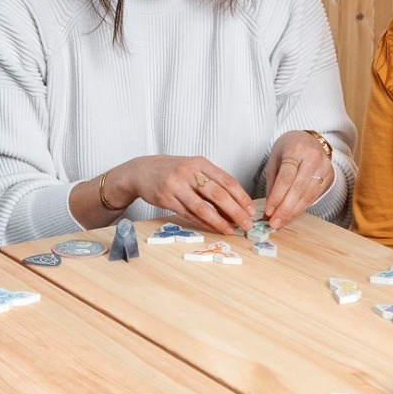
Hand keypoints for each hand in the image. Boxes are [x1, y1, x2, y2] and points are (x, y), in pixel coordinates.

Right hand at [108, 156, 252, 233]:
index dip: (241, 197)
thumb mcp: (192, 167)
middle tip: (247, 223)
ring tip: (231, 230)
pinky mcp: (166, 199)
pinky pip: (188, 214)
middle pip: (217, 194)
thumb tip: (235, 203)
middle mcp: (188, 172)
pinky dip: (203, 222)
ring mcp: (176, 186)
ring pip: (202, 207)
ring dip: (219, 221)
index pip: (226, 180)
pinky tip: (213, 228)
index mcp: (199, 163)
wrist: (141, 171)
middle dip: (235, 211)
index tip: (251, 210)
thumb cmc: (172, 170)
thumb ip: (211, 181)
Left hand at [262, 130, 333, 229]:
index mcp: (296, 150)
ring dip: (294, 212)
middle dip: (285, 209)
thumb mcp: (275, 160)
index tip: (268, 212)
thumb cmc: (287, 149)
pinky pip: (314, 196)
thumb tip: (269, 210)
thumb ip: (272, 183)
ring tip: (281, 222)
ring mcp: (324, 167)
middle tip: (274, 223)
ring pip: (308, 195)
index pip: (286, 178)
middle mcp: (313, 158)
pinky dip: (302, 208)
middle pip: (299, 189)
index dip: (277, 197)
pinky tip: (292, 215)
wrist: (308, 139)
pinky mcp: (330, 176)